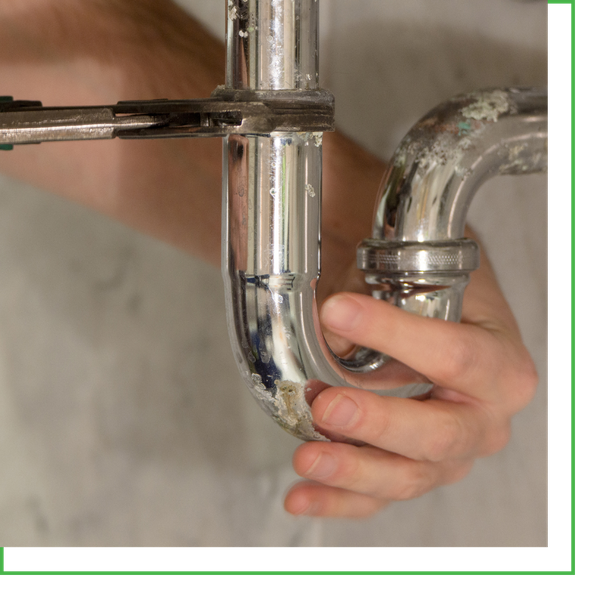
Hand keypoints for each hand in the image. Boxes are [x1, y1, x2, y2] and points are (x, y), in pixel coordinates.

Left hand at [285, 245, 538, 517]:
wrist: (451, 318)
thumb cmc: (439, 298)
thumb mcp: (417, 284)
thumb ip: (375, 297)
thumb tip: (331, 332)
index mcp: (500, 366)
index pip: (456, 356)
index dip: (395, 334)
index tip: (337, 311)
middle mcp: (485, 419)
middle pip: (439, 435)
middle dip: (379, 423)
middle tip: (328, 405)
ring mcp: (453, 455)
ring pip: (408, 477)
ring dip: (352, 470)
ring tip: (306, 457)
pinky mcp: (418, 474)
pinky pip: (380, 498)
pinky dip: (338, 500)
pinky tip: (300, 496)